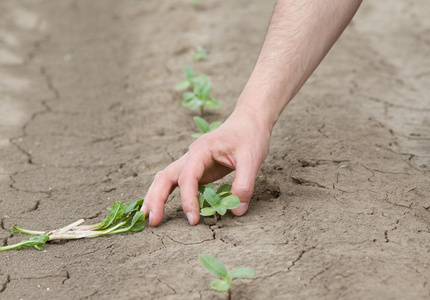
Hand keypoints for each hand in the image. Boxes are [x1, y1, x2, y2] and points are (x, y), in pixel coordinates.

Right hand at [141, 109, 270, 225]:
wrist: (249, 121)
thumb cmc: (250, 136)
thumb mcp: (252, 159)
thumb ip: (244, 185)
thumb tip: (237, 211)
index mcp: (201, 150)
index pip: (187, 178)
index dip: (188, 200)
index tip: (193, 220)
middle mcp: (192, 156)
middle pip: (165, 176)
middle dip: (157, 198)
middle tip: (153, 222)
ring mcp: (192, 162)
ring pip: (166, 178)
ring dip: (155, 196)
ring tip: (148, 217)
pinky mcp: (198, 170)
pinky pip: (177, 183)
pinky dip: (166, 194)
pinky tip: (161, 207)